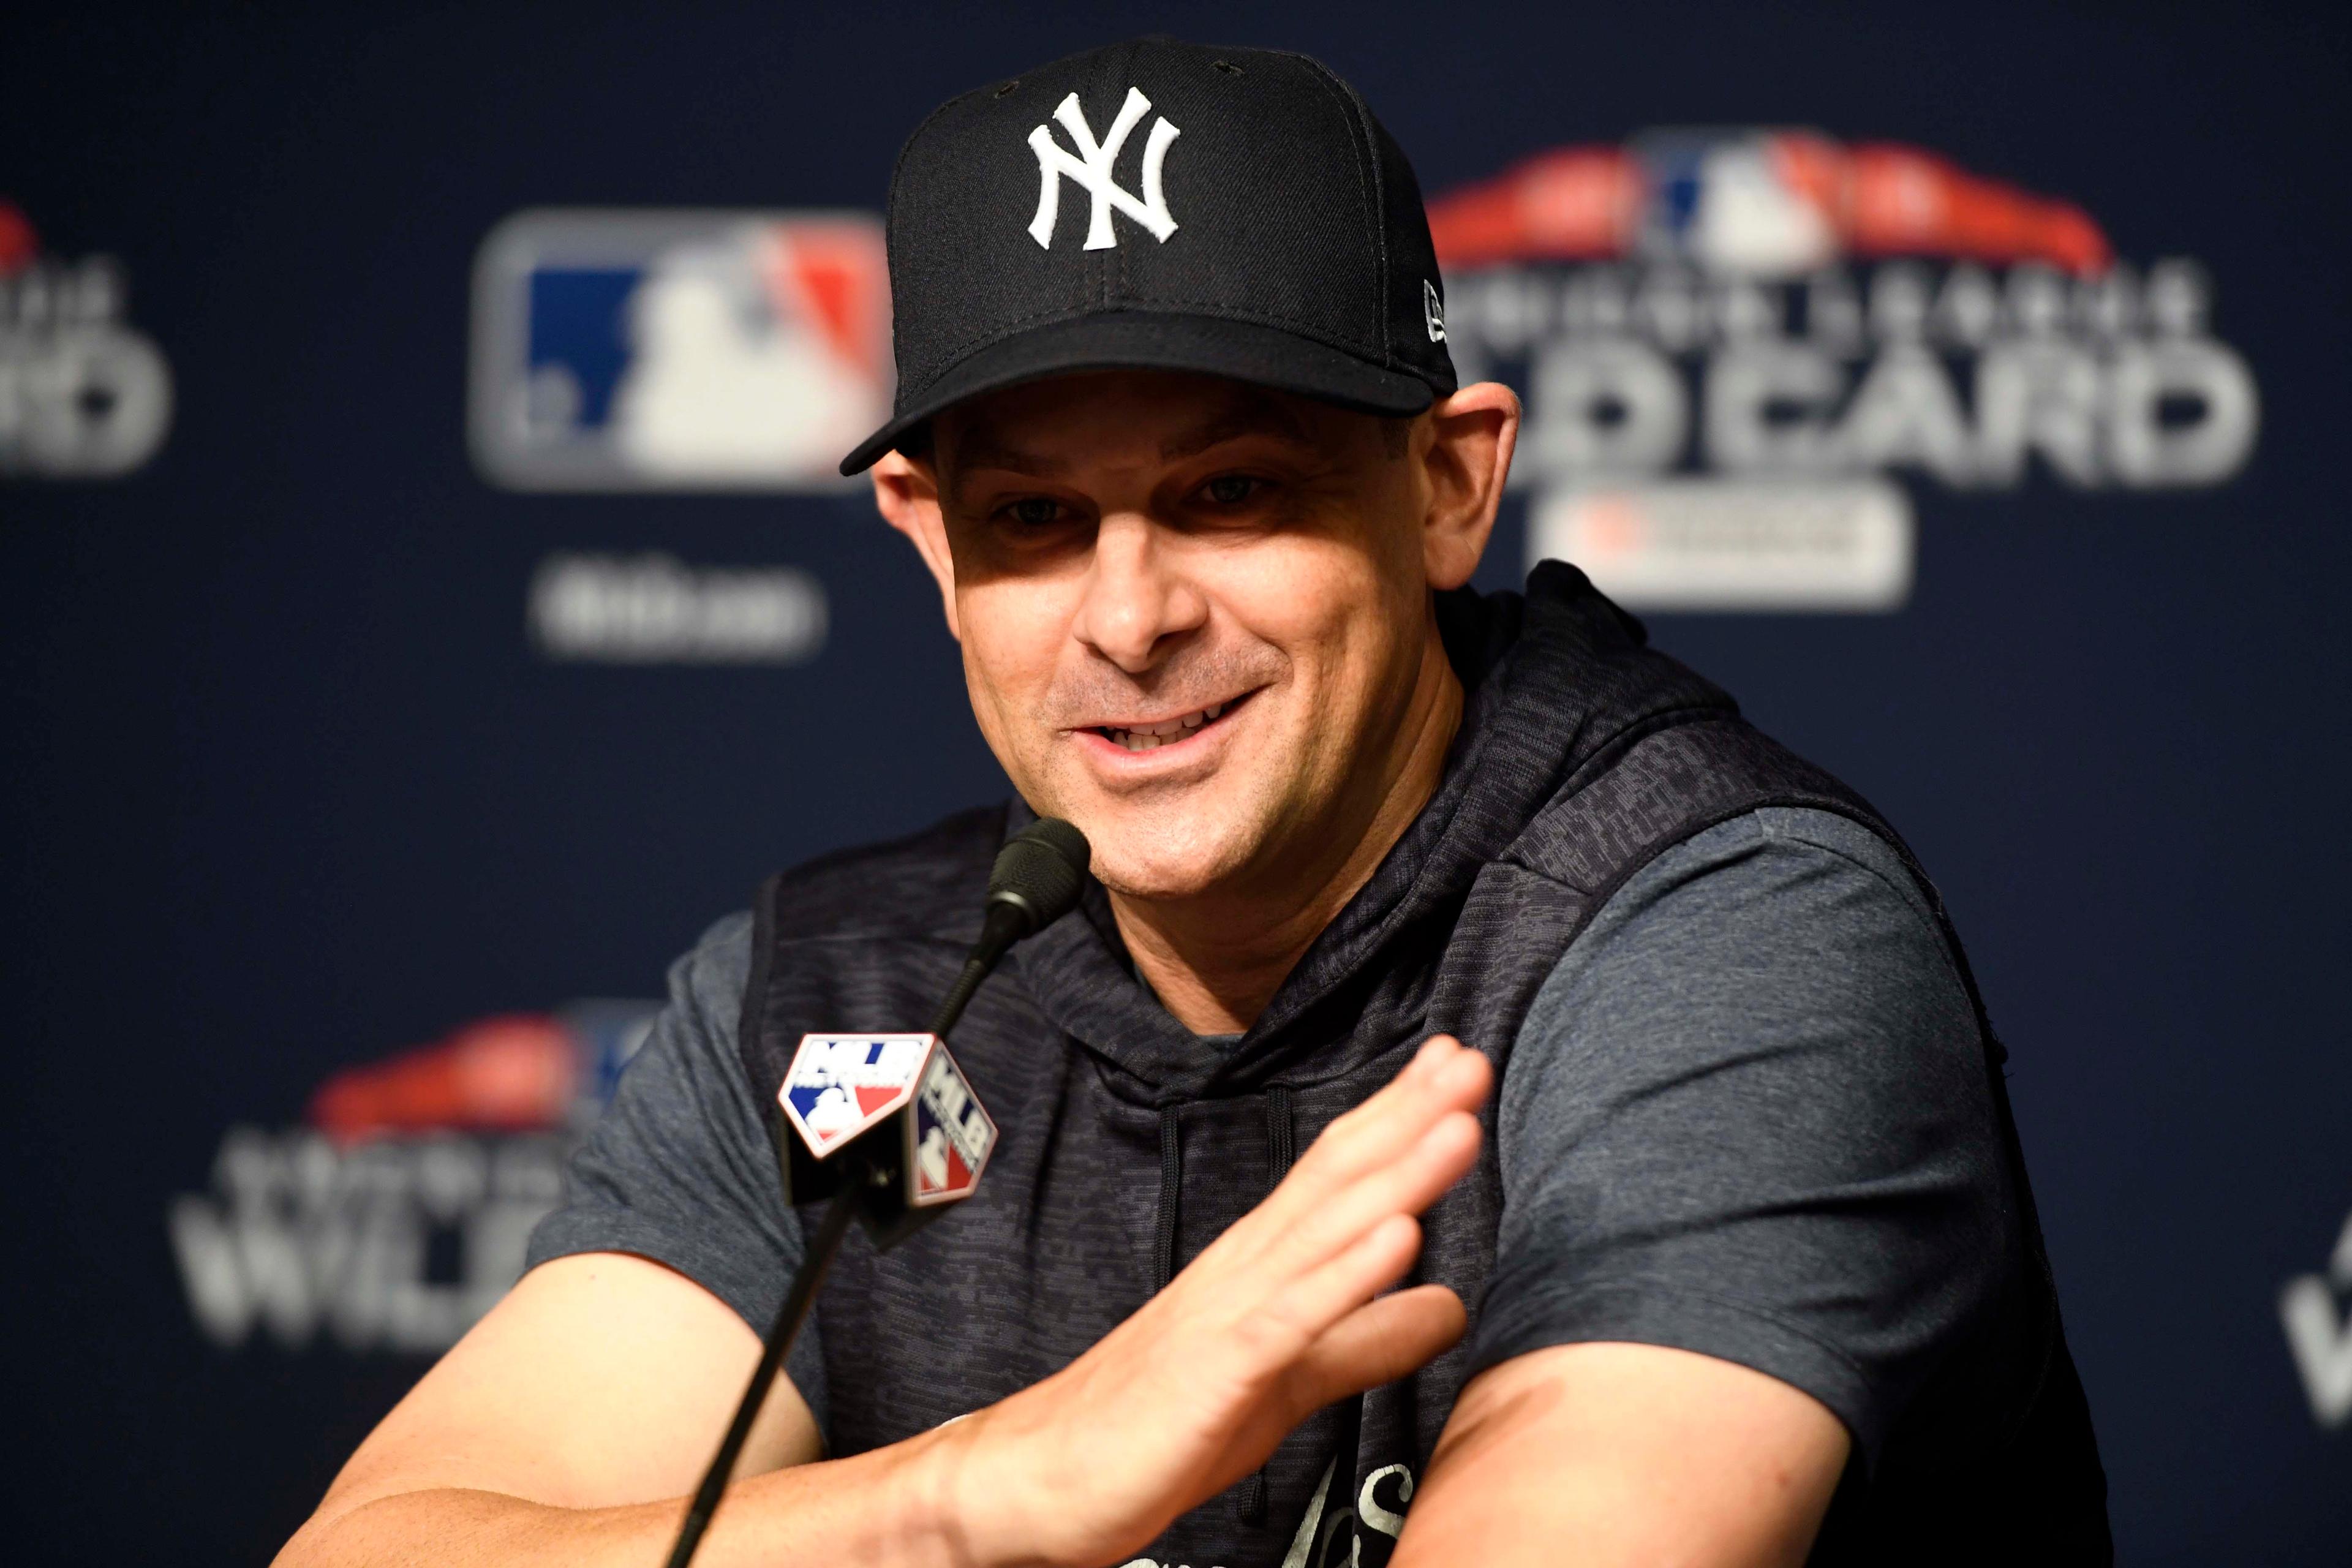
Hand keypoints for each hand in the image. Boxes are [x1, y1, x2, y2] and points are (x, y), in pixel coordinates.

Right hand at [921, 1034, 1490, 1567]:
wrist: (1042, 1478)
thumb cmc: (1159, 1425)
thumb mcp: (1289, 1379)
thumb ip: (1365, 1338)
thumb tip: (1449, 1305)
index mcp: (1258, 1266)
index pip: (1336, 1173)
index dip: (1398, 1117)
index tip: (1453, 1064)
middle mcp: (1243, 1270)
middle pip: (1335, 1178)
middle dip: (1407, 1117)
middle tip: (1469, 1060)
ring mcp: (1227, 1313)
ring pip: (1324, 1230)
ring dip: (1396, 1174)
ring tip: (1457, 1124)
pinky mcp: (1216, 1369)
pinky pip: (1291, 1316)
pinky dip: (1347, 1274)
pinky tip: (1397, 1237)